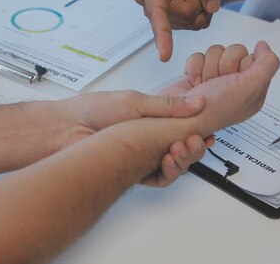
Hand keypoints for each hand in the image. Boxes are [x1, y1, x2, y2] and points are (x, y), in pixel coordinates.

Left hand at [55, 90, 207, 186]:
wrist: (68, 128)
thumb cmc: (95, 111)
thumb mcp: (136, 101)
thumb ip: (168, 106)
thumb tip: (198, 103)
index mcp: (154, 118)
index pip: (185, 127)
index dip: (200, 130)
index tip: (210, 128)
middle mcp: (151, 139)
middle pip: (185, 148)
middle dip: (196, 146)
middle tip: (199, 139)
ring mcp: (144, 156)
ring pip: (176, 165)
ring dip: (185, 159)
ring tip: (182, 147)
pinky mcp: (136, 172)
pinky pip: (160, 178)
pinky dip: (169, 171)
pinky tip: (168, 159)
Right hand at [134, 0, 223, 61]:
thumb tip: (212, 7)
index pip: (157, 10)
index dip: (162, 33)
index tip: (164, 56)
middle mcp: (148, 0)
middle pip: (183, 15)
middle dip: (200, 0)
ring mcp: (158, 13)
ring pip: (190, 22)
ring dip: (202, 5)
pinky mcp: (169, 20)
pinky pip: (194, 24)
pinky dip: (202, 11)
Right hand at [162, 42, 279, 131]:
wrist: (179, 118)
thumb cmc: (213, 111)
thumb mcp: (250, 88)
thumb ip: (267, 64)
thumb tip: (264, 46)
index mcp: (252, 89)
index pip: (254, 57)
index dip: (243, 64)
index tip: (236, 79)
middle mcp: (235, 83)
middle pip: (233, 51)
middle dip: (223, 65)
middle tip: (219, 83)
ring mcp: (215, 78)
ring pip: (215, 51)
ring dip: (207, 67)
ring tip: (205, 84)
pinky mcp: (197, 74)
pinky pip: (198, 55)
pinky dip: (194, 68)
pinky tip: (195, 82)